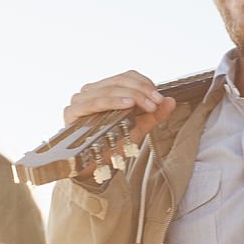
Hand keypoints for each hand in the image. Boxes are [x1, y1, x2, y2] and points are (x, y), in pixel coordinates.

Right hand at [63, 70, 177, 177]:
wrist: (95, 167)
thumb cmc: (113, 144)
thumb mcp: (139, 128)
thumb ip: (154, 114)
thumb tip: (171, 100)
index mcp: (105, 89)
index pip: (125, 76)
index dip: (144, 83)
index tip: (159, 97)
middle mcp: (91, 91)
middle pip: (119, 81)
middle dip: (142, 90)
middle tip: (157, 102)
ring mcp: (80, 100)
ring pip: (109, 88)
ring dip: (132, 95)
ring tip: (148, 105)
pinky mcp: (72, 111)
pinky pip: (95, 102)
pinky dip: (113, 101)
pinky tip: (128, 104)